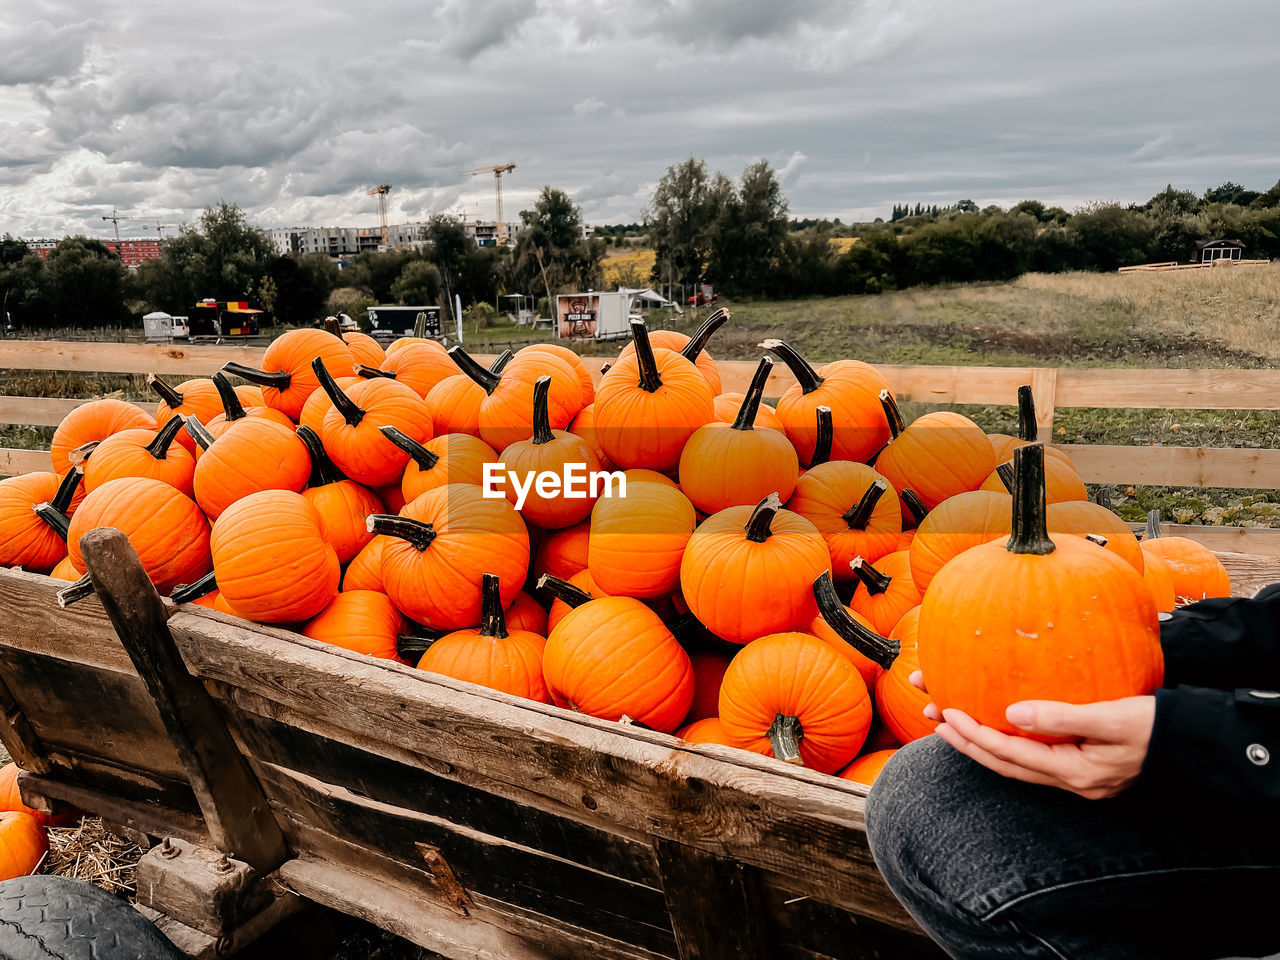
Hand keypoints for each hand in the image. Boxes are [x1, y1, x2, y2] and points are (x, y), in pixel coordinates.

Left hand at [908, 671, 1154, 798]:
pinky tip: (998, 729)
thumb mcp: (1112, 717)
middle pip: (1005, 765)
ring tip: (953, 727)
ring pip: (1016, 765)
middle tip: (935, 720)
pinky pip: (1033, 760)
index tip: (947, 714)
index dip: (974, 735)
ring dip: (983, 746)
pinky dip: (1008, 745)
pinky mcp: (1082, 768)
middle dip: (967, 744)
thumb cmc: (1156, 726)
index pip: (1009, 755)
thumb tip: (1011, 713)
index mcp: (1074, 771)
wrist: (1192, 744)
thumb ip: (1062, 717)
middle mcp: (1070, 780)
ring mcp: (1076, 778)